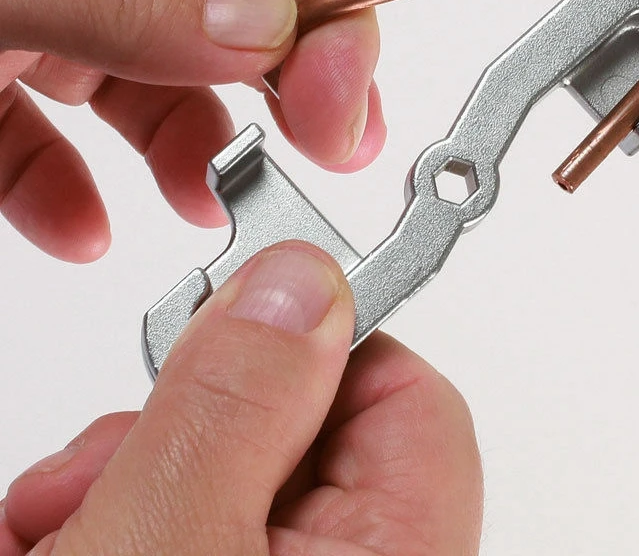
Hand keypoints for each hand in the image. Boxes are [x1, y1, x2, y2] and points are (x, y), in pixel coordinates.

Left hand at [0, 0, 384, 261]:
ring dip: (191, 150)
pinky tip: (82, 226)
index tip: (345, 109)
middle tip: (328, 153)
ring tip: (205, 200)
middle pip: (227, 15)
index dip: (329, 15)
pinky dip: (73, 191)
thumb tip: (267, 25)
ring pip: (151, 85)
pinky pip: (52, 142)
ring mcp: (33, 11)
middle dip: (287, 87)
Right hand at [1, 244, 482, 554]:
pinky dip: (124, 511)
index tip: (241, 302)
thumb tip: (298, 279)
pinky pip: (194, 514)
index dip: (320, 333)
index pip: (406, 391)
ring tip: (61, 524)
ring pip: (232, 464)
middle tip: (116, 450)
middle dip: (193, 412)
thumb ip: (239, 401)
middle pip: (306, 420)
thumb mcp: (168, 539)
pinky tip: (62, 538)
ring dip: (134, 470)